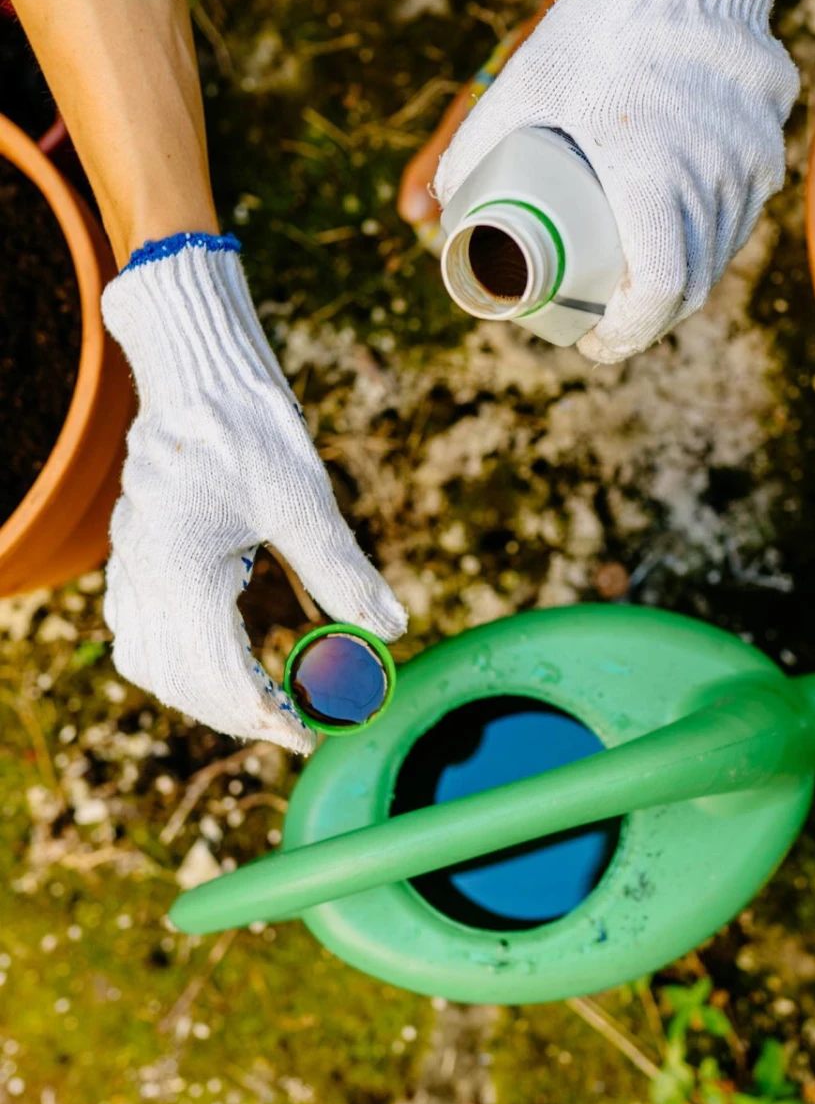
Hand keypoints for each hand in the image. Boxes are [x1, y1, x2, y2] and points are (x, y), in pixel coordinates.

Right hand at [101, 235, 406, 753]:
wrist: (196, 367)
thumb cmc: (250, 425)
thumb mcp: (305, 499)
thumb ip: (344, 571)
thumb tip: (393, 630)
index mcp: (181, 572)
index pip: (219, 678)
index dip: (267, 719)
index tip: (313, 736)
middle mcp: (144, 576)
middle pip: (179, 682)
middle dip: (237, 715)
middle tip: (298, 726)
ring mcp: (131, 562)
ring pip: (149, 661)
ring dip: (203, 693)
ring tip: (266, 702)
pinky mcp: (136, 548)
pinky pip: (139, 627)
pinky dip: (178, 659)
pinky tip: (222, 656)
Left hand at [433, 0, 803, 362]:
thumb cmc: (605, 25)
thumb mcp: (528, 78)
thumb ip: (478, 142)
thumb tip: (442, 210)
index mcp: (655, 175)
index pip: (657, 291)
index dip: (625, 334)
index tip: (595, 345)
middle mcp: (712, 180)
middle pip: (689, 289)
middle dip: (646, 322)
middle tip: (606, 326)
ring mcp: (748, 170)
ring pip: (718, 260)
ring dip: (679, 287)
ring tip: (636, 287)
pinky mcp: (768, 155)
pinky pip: (740, 221)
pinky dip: (707, 244)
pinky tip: (677, 238)